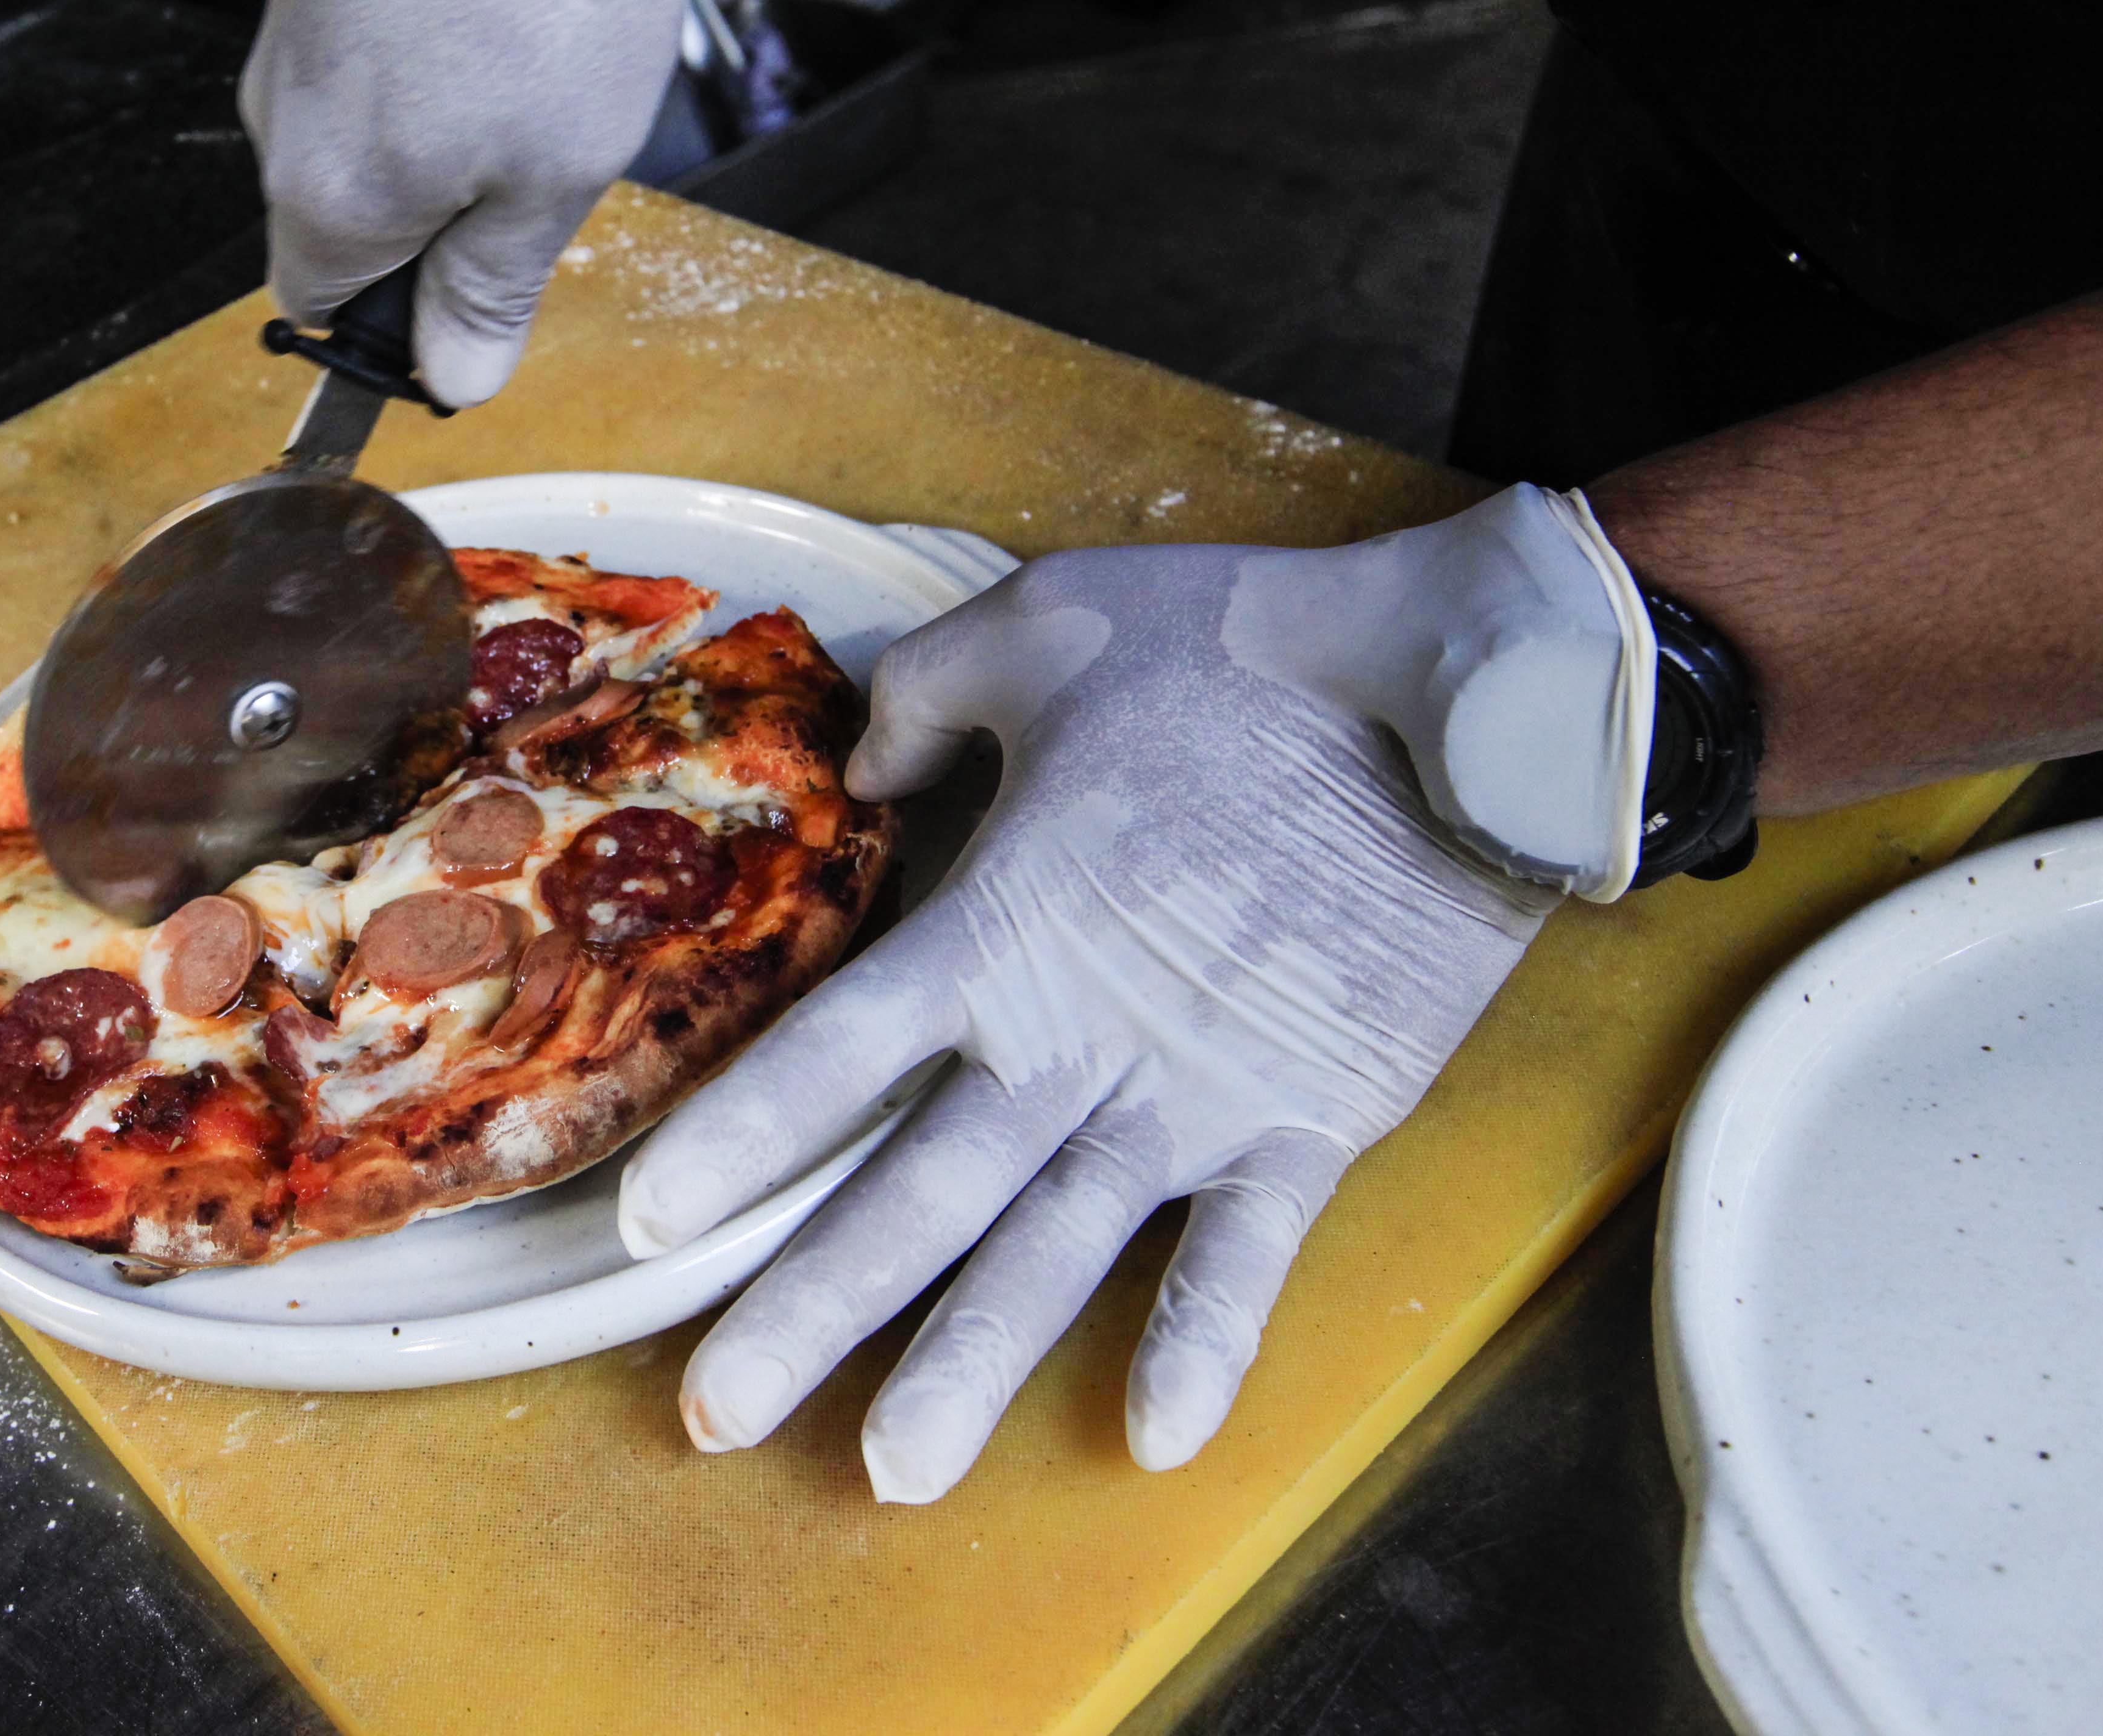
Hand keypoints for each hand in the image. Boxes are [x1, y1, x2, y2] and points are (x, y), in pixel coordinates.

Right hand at [239, 0, 727, 407]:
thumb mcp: (550, 169)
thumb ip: (494, 285)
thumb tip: (457, 379)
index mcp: (328, 199)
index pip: (334, 316)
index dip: (421, 321)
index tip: (503, 282)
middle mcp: (287, 111)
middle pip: (398, 201)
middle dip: (517, 160)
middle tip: (591, 99)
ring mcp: (308, 16)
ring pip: (440, 89)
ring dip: (546, 54)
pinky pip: (440, 2)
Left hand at [619, 485, 1653, 1500]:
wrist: (1454, 700)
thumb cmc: (1241, 652)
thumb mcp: (1045, 623)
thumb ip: (928, 698)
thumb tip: (861, 765)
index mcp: (1000, 928)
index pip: (830, 1056)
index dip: (733, 1143)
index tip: (648, 1227)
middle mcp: (1075, 1041)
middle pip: (913, 1201)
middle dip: (807, 1315)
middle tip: (715, 1417)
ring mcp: (1193, 1098)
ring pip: (1053, 1259)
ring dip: (968, 1372)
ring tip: (890, 1479)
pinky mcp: (1309, 1120)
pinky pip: (1245, 1260)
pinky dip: (1201, 1351)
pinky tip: (1151, 1445)